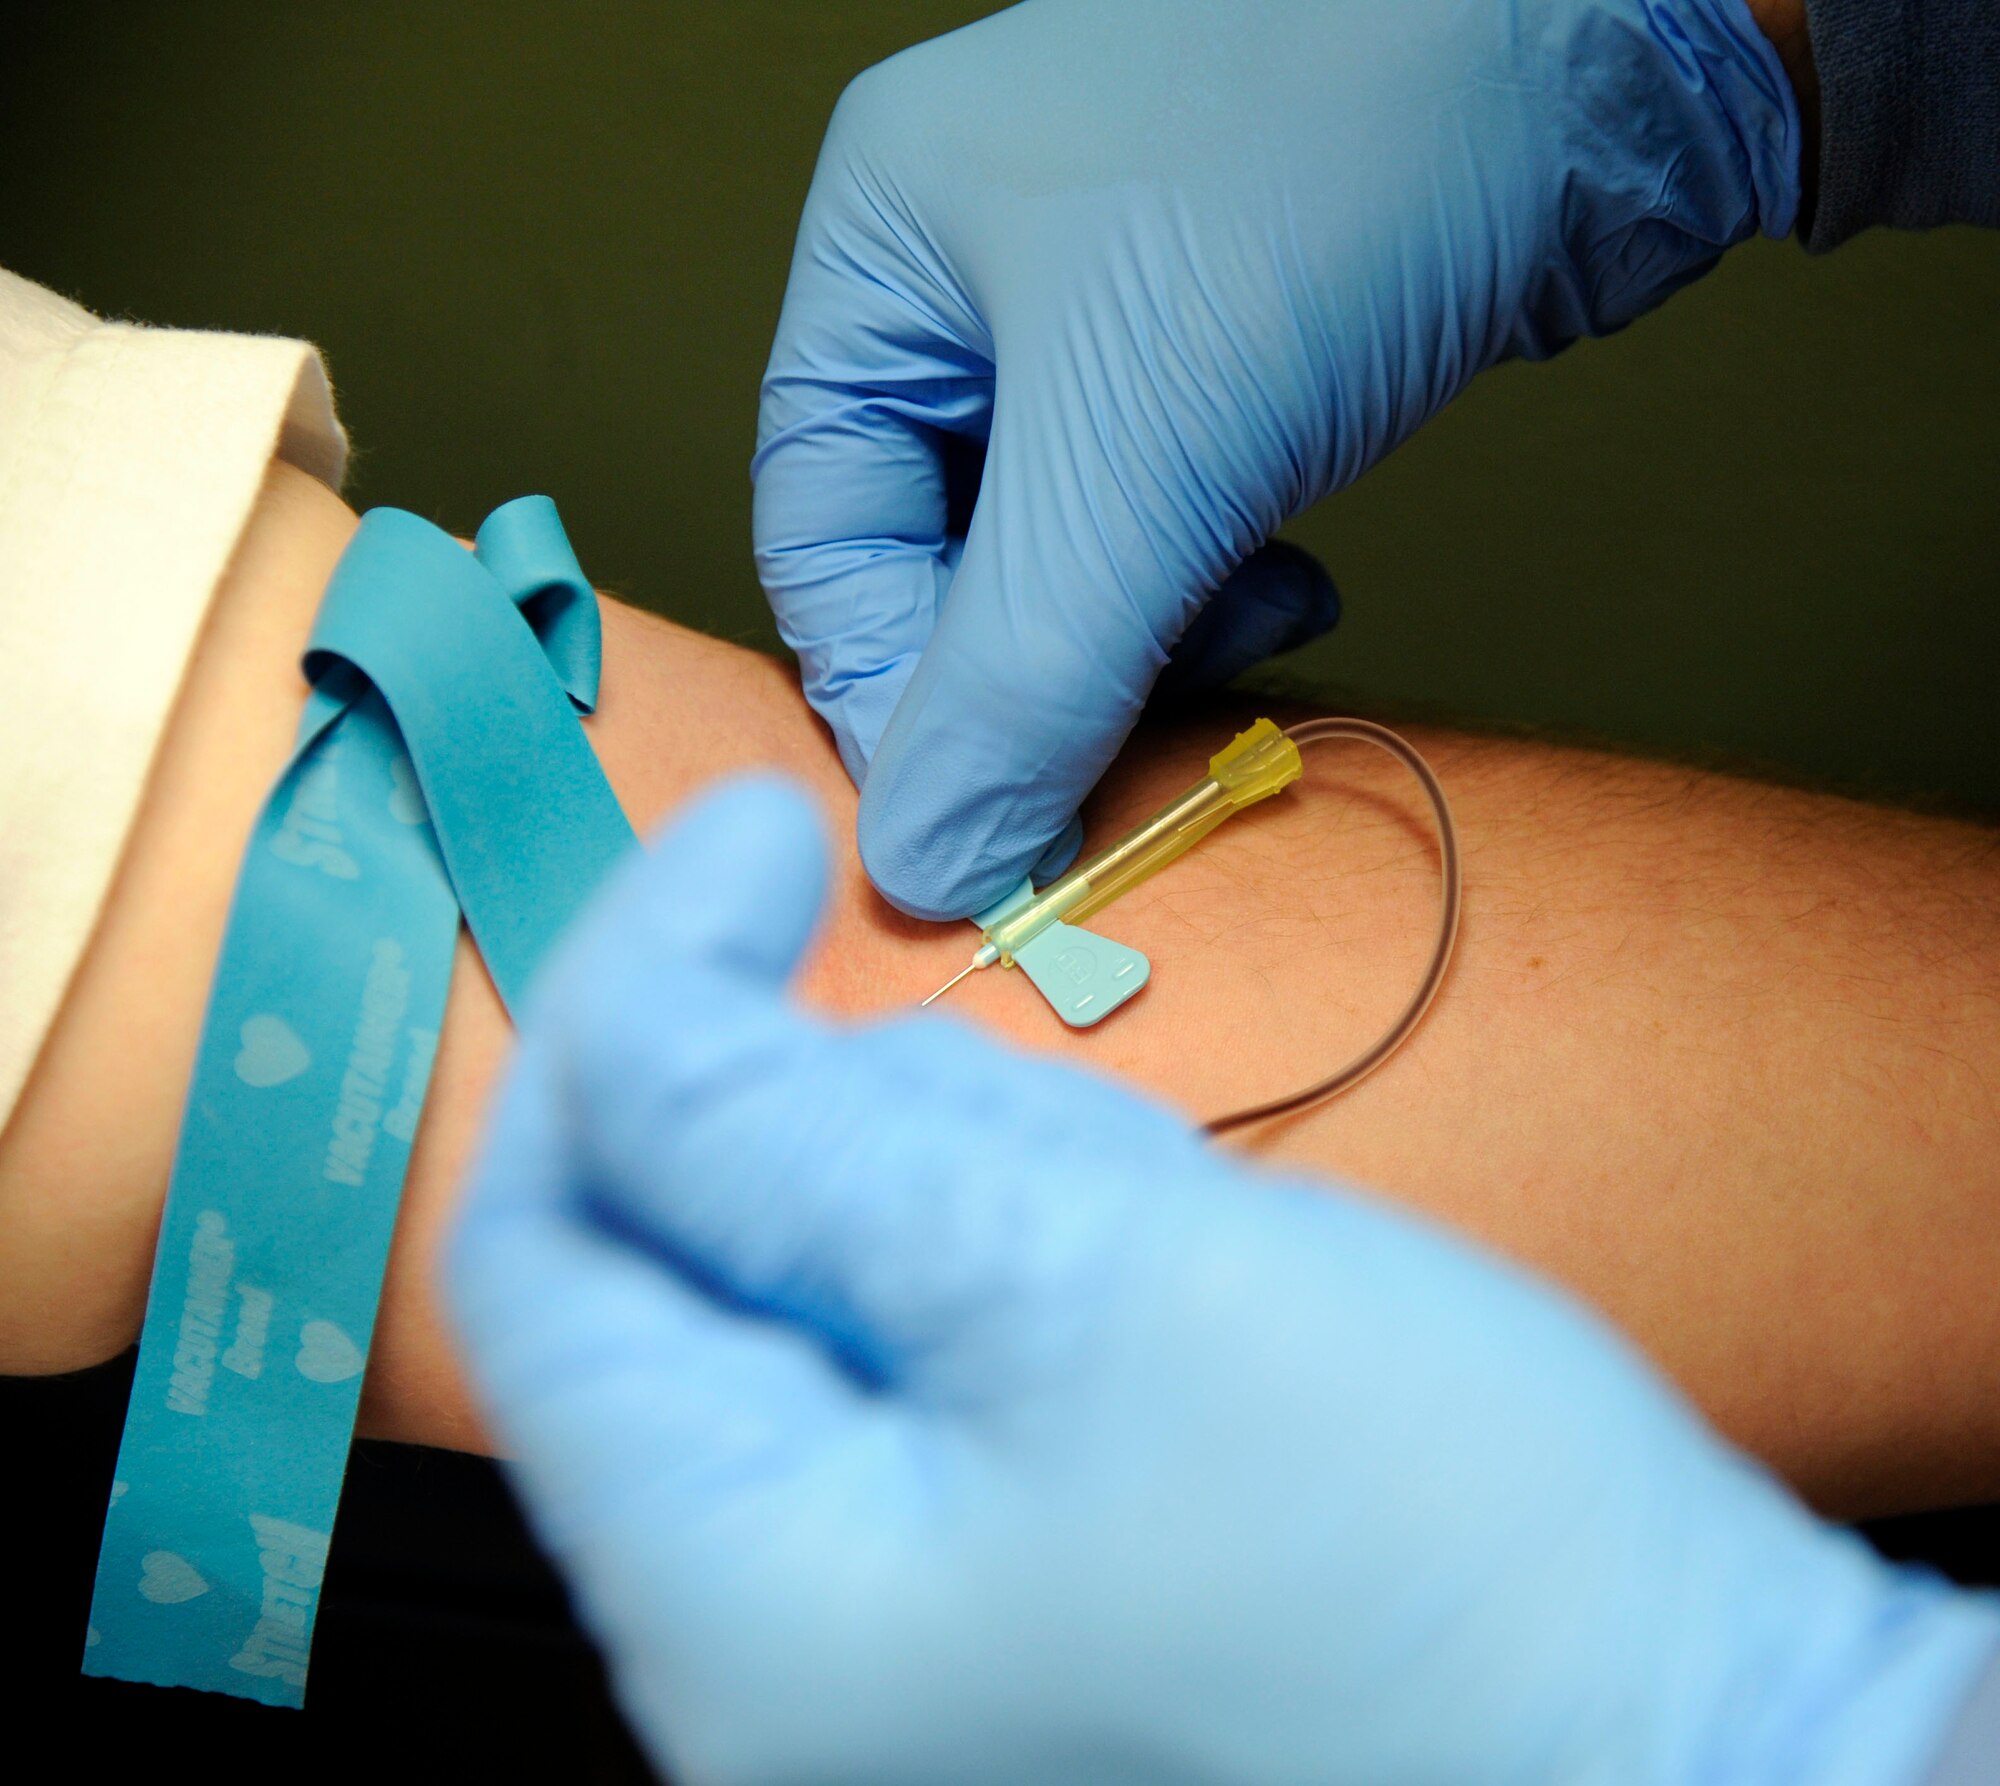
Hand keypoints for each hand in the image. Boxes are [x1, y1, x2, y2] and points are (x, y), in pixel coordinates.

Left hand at [444, 777, 1994, 1785]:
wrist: (1687, 1749)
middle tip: (1027, 1088)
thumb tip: (643, 997)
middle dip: (829, 1117)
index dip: (627, 1007)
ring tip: (1147, 1225)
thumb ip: (797, 1140)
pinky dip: (1016, 1270)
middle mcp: (760, 1654)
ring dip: (948, 1193)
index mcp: (727, 1599)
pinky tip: (1162, 1281)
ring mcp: (886, 1639)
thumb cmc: (1413, 1544)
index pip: (544, 1248)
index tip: (756, 837)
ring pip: (828, 1308)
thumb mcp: (1082, 1282)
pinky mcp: (1004, 1593)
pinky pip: (934, 1372)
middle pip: (688, 1278)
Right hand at [752, 0, 1802, 918]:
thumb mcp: (1144, 449)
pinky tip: (1292, 584)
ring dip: (1141, 635)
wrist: (1600, 56)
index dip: (896, 696)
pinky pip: (1159, 522)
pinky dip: (1210, 584)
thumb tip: (926, 863)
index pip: (823, 536)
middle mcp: (970, 275)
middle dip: (1044, 664)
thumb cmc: (1346, 164)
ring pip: (1060, 553)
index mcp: (886, 246)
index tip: (986, 816)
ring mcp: (1097, 309)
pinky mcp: (1213, 352)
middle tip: (1125, 739)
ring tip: (1248, 622)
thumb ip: (1020, 677)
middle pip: (940, 554)